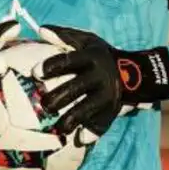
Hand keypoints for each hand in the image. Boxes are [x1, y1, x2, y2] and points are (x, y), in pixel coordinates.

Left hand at [34, 26, 168, 141]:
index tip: (35, 73)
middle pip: (77, 87)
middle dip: (59, 97)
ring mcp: (107, 95)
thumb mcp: (86, 40)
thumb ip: (63, 35)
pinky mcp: (112, 110)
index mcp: (91, 58)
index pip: (69, 61)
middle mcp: (100, 76)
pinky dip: (93, 131)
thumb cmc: (99, 55)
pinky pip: (103, 122)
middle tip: (44, 104)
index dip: (52, 66)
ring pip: (88, 108)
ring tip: (58, 127)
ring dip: (72, 118)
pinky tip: (81, 139)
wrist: (133, 72)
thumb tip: (40, 30)